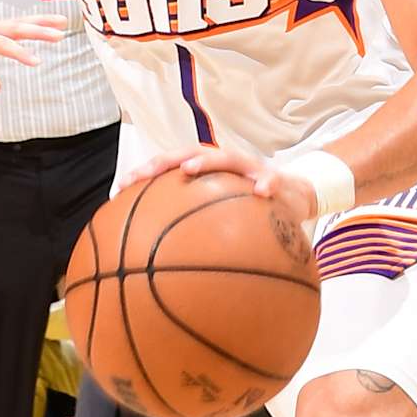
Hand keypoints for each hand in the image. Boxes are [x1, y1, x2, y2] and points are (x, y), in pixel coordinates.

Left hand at [0, 16, 64, 97]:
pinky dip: (34, 23)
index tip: (36, 61)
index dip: (18, 52)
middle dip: (37, 31)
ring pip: (18, 22)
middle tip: (59, 35)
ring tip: (62, 24)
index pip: (0, 44)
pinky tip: (50, 24)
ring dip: (40, 23)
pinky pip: (16, 25)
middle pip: (14, 27)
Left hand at [117, 142, 316, 228]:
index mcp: (210, 171)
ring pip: (228, 158)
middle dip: (166, 161)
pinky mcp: (278, 179)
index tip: (120, 188)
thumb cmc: (251, 208)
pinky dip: (267, 184)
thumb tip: (159, 262)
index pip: (172, 166)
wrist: (296, 197)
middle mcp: (227, 165)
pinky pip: (273, 181)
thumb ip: (196, 229)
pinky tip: (261, 193)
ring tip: (189, 170)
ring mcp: (252, 169)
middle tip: (145, 172)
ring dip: (208, 163)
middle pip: (192, 154)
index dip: (146, 173)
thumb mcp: (224, 218)